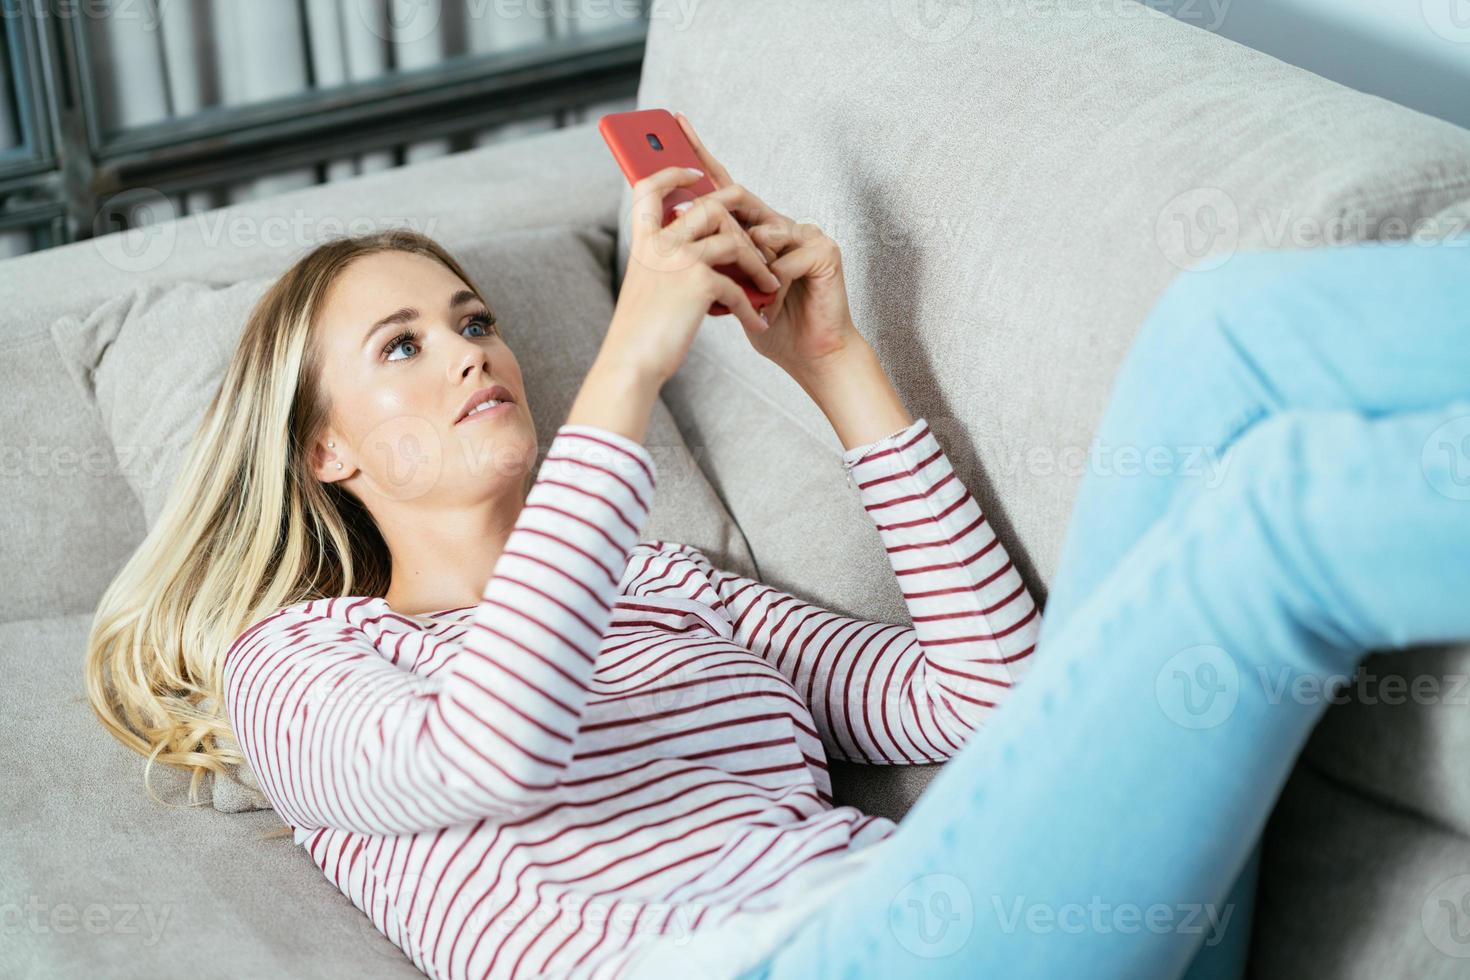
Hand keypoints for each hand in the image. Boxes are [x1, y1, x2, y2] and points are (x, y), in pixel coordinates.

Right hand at [603, 164, 773, 385]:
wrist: (631, 361)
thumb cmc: (640, 331)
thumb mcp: (646, 285)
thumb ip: (664, 261)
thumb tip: (698, 248)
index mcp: (644, 241)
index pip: (650, 188)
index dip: (673, 173)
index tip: (695, 172)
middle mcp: (660, 242)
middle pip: (710, 208)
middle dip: (742, 225)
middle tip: (763, 243)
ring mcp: (680, 258)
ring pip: (734, 241)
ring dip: (758, 265)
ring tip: (770, 285)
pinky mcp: (699, 282)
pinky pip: (738, 287)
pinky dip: (752, 307)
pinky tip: (758, 323)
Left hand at [676, 112, 864, 383]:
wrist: (812, 356)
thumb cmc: (771, 324)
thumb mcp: (729, 288)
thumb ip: (713, 258)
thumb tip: (676, 228)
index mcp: (758, 231)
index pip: (724, 188)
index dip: (701, 157)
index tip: (676, 124)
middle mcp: (782, 225)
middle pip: (742, 199)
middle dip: (715, 205)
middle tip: (691, 213)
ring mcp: (806, 234)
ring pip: (761, 232)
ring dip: (747, 265)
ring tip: (751, 293)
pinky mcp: (824, 251)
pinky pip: (784, 258)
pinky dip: (773, 283)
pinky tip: (774, 300)